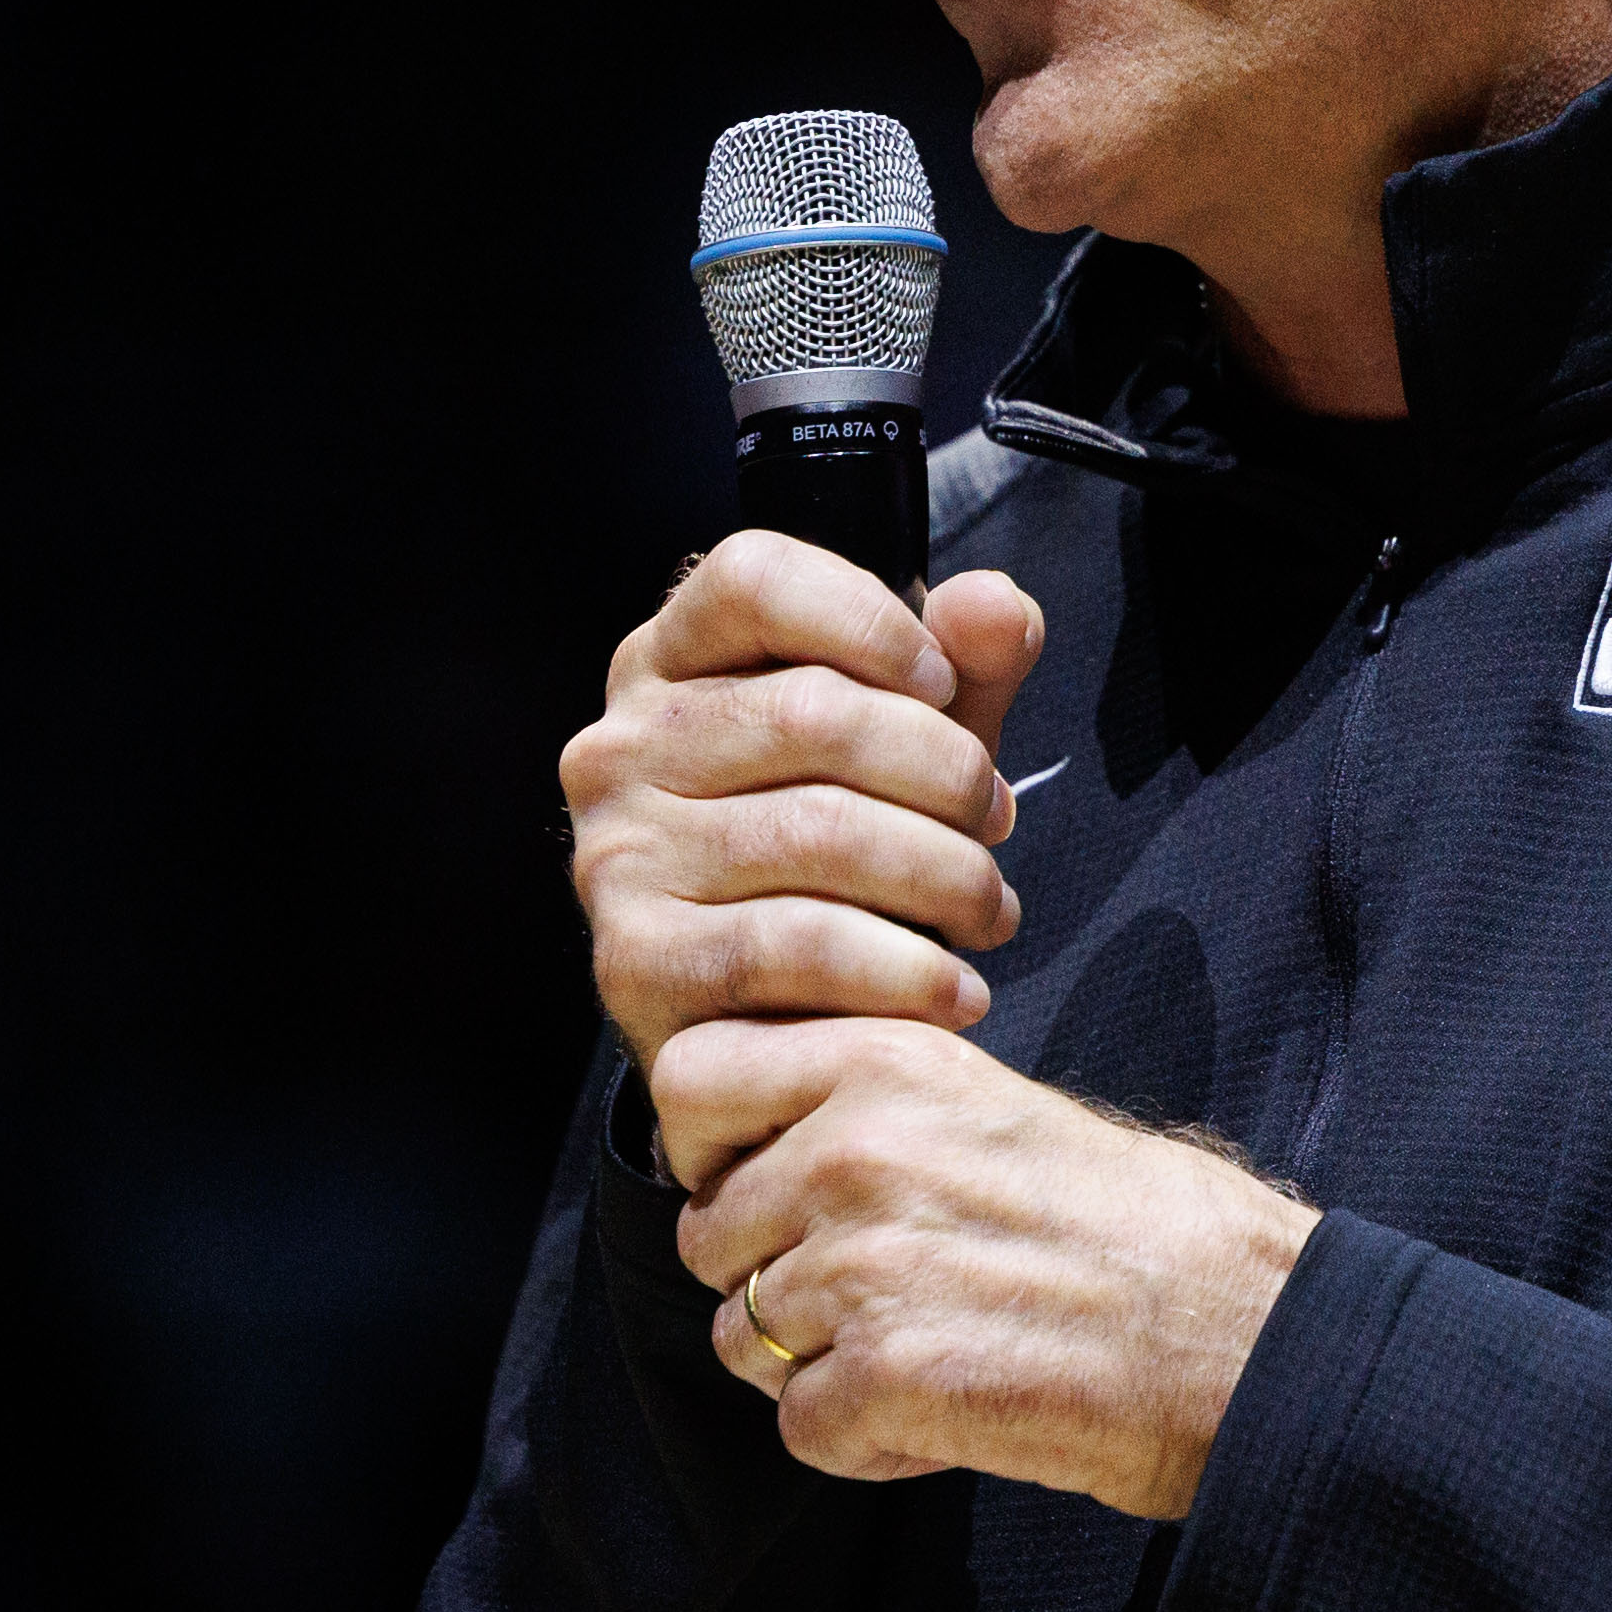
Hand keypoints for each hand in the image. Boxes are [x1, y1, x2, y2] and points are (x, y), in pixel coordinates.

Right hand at [563, 534, 1048, 1110]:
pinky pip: (793, 947)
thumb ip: (962, 671)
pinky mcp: (634, 963)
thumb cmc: (837, 865)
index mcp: (669, 665)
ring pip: (816, 832)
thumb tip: (996, 607)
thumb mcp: (908, 751)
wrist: (767, 1032)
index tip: (944, 686)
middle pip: (813, 710)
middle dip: (943, 772)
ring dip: (943, 877)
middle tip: (996, 825)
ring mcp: (616, 857)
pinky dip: (901, 971)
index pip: (754, 579)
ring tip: (990, 910)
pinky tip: (952, 987)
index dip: (870, 619)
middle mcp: (620, 750)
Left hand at [664, 1018, 1317, 1517]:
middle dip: (767, 1277)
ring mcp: (863, 1263)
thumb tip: (759, 1150)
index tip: (771, 1189)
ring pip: (744, 1339)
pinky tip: (951, 1416)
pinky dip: (867, 1445)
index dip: (711, 1151)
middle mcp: (856, 1147)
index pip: (688, 1079)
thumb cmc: (1140, 1229)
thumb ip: (870, 1109)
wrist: (1246, 1336)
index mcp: (885, 1059)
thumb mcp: (995, 1107)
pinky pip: (801, 1428)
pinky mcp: (884, 1375)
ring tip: (935, 1355)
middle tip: (880, 1298)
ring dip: (822, 1368)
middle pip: (704, 1232)